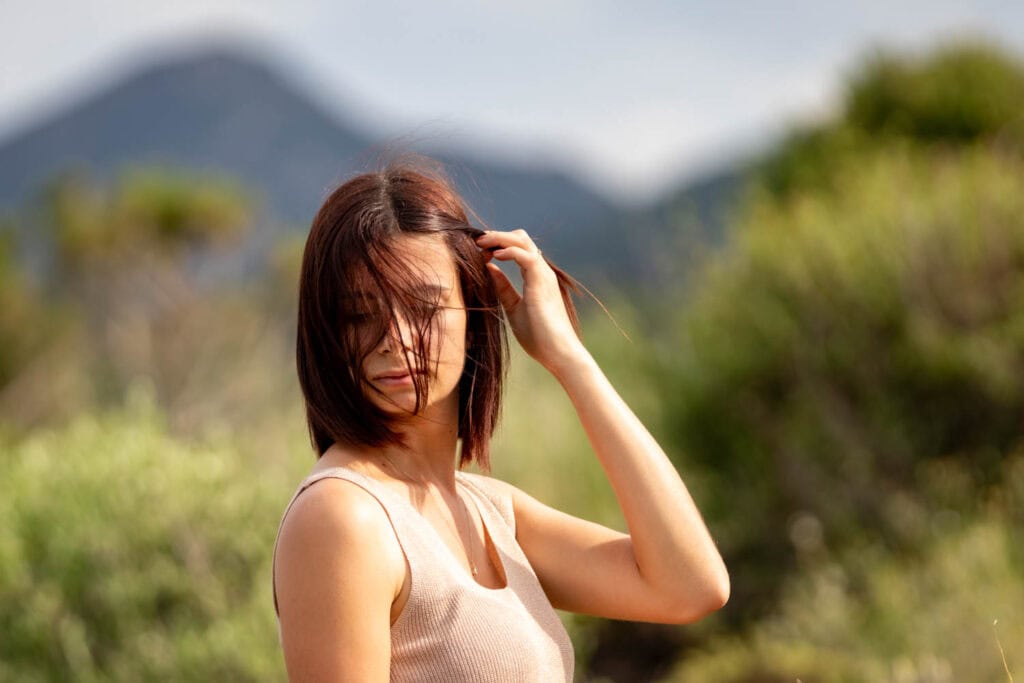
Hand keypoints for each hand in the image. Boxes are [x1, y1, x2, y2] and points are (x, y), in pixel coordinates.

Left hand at [474, 229, 586, 373]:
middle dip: (497, 236)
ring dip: (499, 238)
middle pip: (521, 238)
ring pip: (522, 241)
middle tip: (477, 241)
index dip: (498, 244)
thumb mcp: (514, 308)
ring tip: (481, 243)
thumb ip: (504, 289)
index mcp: (537, 277)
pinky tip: (494, 256)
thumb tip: (490, 269)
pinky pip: (526, 256)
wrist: (558, 353)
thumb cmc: (539, 336)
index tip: (478, 249)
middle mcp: (542, 271)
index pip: (518, 248)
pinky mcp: (542, 282)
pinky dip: (509, 251)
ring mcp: (544, 275)